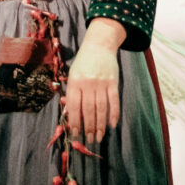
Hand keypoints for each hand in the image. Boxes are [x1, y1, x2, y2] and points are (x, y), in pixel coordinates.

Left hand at [63, 18, 126, 143]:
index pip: (74, 106)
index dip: (75, 122)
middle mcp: (87, 83)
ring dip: (100, 125)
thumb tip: (70, 115)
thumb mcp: (73, 74)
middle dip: (88, 127)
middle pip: (88, 110)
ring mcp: (101, 82)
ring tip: (99, 137)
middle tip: (89, 139)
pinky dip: (114, 114)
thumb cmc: (83, 63)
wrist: (99, 45)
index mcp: (74, 81)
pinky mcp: (113, 82)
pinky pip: (114, 101)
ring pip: (101, 108)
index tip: (76, 134)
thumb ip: (72, 93)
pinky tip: (112, 125)